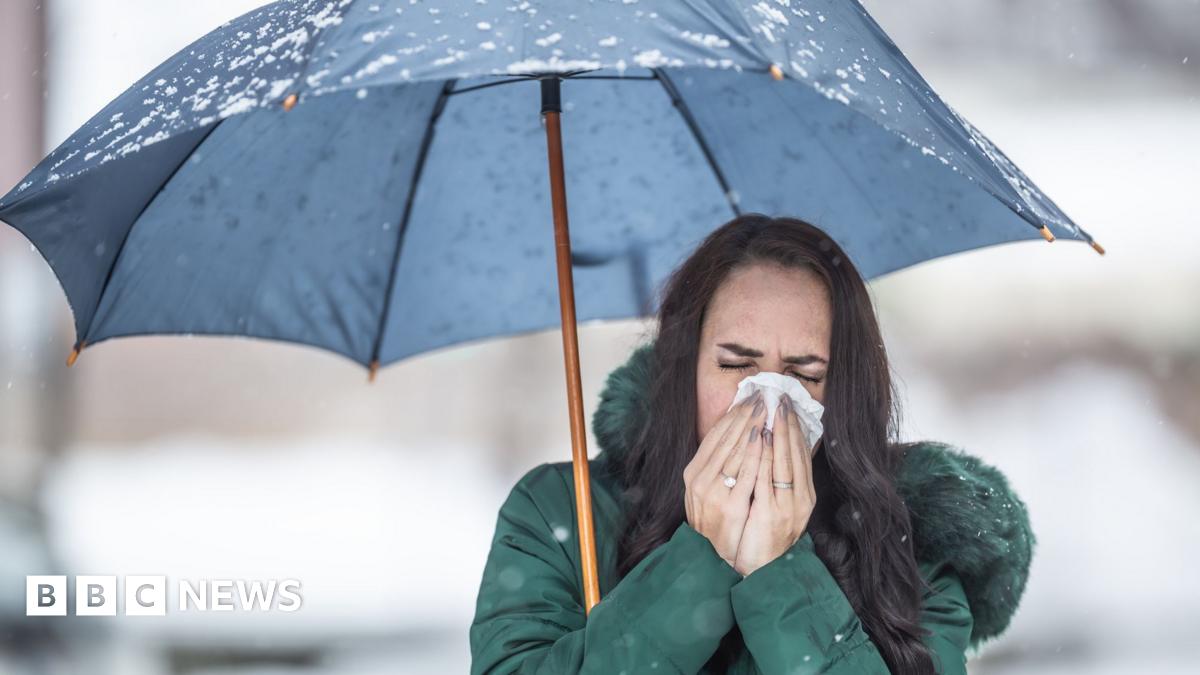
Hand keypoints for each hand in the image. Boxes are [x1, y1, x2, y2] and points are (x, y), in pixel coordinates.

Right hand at [683, 389, 769, 566]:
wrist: (713, 557)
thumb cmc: (715, 520)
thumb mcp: (708, 489)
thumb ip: (717, 464)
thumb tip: (735, 434)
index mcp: (693, 472)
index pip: (714, 435)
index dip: (732, 415)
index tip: (748, 398)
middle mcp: (699, 480)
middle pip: (725, 439)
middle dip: (744, 415)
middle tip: (761, 396)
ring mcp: (713, 493)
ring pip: (734, 451)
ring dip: (751, 427)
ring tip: (766, 409)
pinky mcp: (731, 506)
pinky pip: (745, 474)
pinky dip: (755, 453)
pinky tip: (765, 438)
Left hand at [733, 395, 816, 576]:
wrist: (762, 571)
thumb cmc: (766, 537)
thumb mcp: (780, 507)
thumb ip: (782, 481)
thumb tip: (779, 449)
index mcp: (805, 496)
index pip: (802, 456)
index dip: (795, 429)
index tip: (787, 407)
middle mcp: (800, 500)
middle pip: (796, 455)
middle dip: (788, 424)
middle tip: (781, 398)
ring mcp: (787, 507)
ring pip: (785, 462)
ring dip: (779, 433)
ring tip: (772, 410)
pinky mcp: (771, 514)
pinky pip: (768, 478)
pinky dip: (767, 456)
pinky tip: (763, 438)